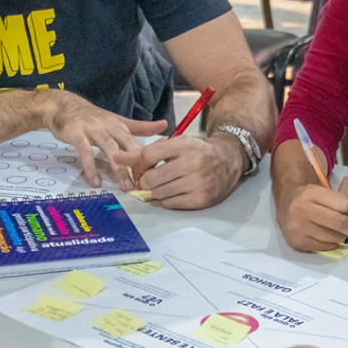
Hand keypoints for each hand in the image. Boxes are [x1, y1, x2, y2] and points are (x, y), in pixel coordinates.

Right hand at [39, 91, 166, 189]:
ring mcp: (92, 129)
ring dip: (118, 169)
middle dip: (136, 165)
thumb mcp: (117, 121)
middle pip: (127, 146)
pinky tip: (96, 181)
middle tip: (142, 184)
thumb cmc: (92, 118)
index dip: (146, 158)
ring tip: (124, 186)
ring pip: (109, 149)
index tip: (152, 175)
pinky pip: (85, 152)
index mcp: (120, 125)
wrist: (63, 106)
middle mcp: (109, 126)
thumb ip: (139, 127)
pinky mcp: (76, 134)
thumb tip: (164, 124)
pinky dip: (91, 167)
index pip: (137, 142)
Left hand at [111, 132, 244, 208]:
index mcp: (183, 145)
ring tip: (163, 184)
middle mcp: (191, 164)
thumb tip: (117, 158)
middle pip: (150, 179)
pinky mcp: (200, 199)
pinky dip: (166, 200)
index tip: (142, 167)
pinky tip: (172, 192)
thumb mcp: (176, 144)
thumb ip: (147, 151)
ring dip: (155, 191)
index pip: (147, 156)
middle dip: (145, 181)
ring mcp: (196, 183)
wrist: (229, 160)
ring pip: (158, 193)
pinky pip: (170, 204)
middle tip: (149, 179)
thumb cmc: (198, 151)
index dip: (139, 164)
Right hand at [276, 184, 347, 251]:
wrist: (285, 206)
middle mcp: (301, 210)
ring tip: (341, 233)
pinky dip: (332, 244)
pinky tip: (329, 238)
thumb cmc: (311, 199)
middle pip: (339, 224)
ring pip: (333, 238)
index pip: (343, 205)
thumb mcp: (328, 195)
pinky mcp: (298, 243)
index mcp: (310, 193)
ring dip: (342, 237)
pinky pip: (324, 248)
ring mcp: (298, 228)